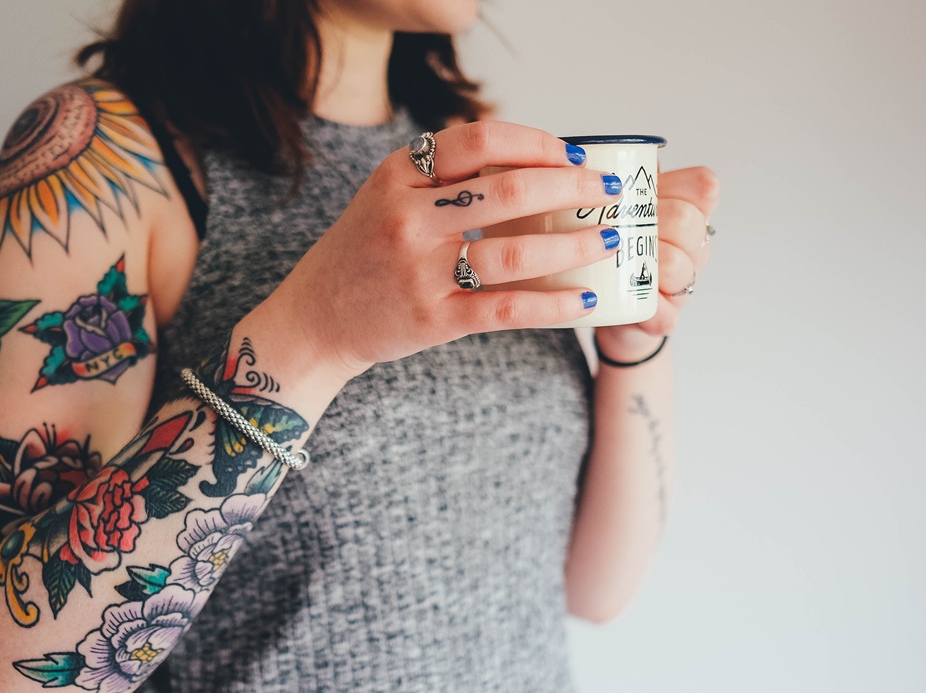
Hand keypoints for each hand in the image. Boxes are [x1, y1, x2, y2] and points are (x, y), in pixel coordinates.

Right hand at [260, 121, 626, 383]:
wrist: (314, 320)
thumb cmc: (361, 255)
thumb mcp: (385, 197)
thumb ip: (441, 178)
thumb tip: (529, 162)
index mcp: (397, 177)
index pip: (479, 140)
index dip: (537, 143)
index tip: (575, 155)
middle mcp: (407, 218)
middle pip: (509, 190)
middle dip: (572, 188)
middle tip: (608, 193)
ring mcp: (420, 271)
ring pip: (517, 251)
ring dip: (575, 244)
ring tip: (611, 238)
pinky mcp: (433, 320)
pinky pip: (507, 308)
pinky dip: (553, 304)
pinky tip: (584, 299)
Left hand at [594, 166, 720, 360]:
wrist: (601, 304)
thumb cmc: (607, 243)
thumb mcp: (609, 205)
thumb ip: (605, 178)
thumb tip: (580, 152)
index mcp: (685, 210)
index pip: (703, 187)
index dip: (676, 188)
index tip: (642, 193)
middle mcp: (693, 245)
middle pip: (687, 222)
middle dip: (650, 224)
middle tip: (614, 229)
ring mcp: (683, 283)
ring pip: (679, 266)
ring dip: (647, 265)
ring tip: (615, 262)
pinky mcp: (666, 318)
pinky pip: (667, 313)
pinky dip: (650, 310)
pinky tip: (632, 305)